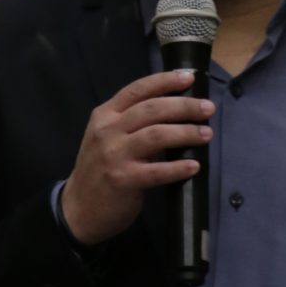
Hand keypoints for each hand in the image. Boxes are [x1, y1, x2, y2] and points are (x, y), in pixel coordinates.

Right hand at [59, 70, 212, 247]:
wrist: (78, 208)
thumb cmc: (99, 169)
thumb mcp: (107, 137)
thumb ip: (131, 122)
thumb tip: (174, 111)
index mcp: (105, 115)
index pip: (137, 89)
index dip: (165, 81)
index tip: (189, 78)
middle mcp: (108, 130)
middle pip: (152, 109)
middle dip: (184, 106)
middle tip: (208, 109)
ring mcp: (114, 155)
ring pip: (157, 135)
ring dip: (186, 133)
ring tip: (206, 134)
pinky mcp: (123, 180)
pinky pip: (157, 171)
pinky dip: (178, 167)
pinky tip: (194, 166)